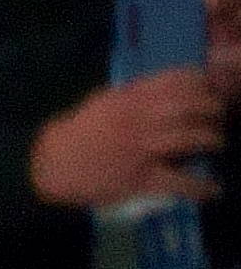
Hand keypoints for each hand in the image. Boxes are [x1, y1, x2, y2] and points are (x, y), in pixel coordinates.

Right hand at [32, 67, 222, 206]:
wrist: (49, 166)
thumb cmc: (75, 133)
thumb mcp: (102, 102)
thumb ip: (134, 94)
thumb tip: (165, 88)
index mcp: (131, 98)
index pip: (178, 79)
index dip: (202, 81)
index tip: (210, 85)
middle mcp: (141, 119)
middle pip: (192, 105)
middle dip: (213, 108)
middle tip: (219, 114)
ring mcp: (142, 149)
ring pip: (192, 137)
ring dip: (212, 138)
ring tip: (217, 142)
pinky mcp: (140, 178)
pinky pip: (178, 181)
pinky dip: (200, 186)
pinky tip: (213, 189)